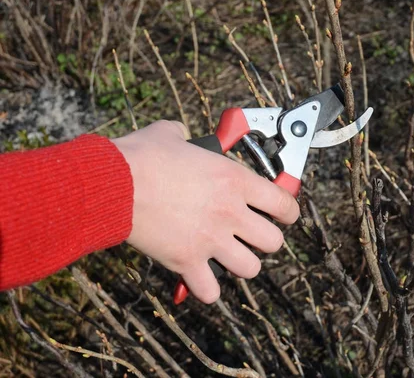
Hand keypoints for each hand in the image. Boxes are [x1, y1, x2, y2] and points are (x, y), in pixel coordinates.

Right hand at [111, 120, 299, 302]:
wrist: (111, 184)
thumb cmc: (141, 157)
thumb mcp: (171, 134)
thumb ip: (187, 137)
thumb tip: (180, 136)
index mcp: (234, 180)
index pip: (284, 203)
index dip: (289, 210)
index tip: (285, 214)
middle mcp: (230, 212)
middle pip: (273, 241)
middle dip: (265, 238)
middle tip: (252, 233)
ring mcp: (210, 240)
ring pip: (251, 268)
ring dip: (242, 263)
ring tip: (230, 255)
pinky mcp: (187, 261)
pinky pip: (211, 291)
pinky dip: (207, 288)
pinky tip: (200, 277)